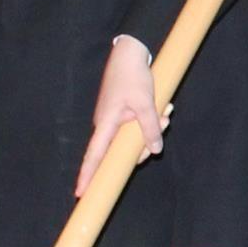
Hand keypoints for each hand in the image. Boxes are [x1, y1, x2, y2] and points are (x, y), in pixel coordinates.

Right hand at [78, 37, 164, 195]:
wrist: (130, 53)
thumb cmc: (133, 77)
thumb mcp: (145, 104)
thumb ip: (150, 129)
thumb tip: (154, 151)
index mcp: (105, 125)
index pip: (94, 156)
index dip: (87, 176)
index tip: (80, 193)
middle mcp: (107, 126)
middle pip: (124, 150)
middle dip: (147, 142)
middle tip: (166, 120)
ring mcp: (114, 120)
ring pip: (134, 137)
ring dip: (153, 128)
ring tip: (167, 110)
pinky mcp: (122, 113)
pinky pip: (136, 125)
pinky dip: (150, 120)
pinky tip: (164, 107)